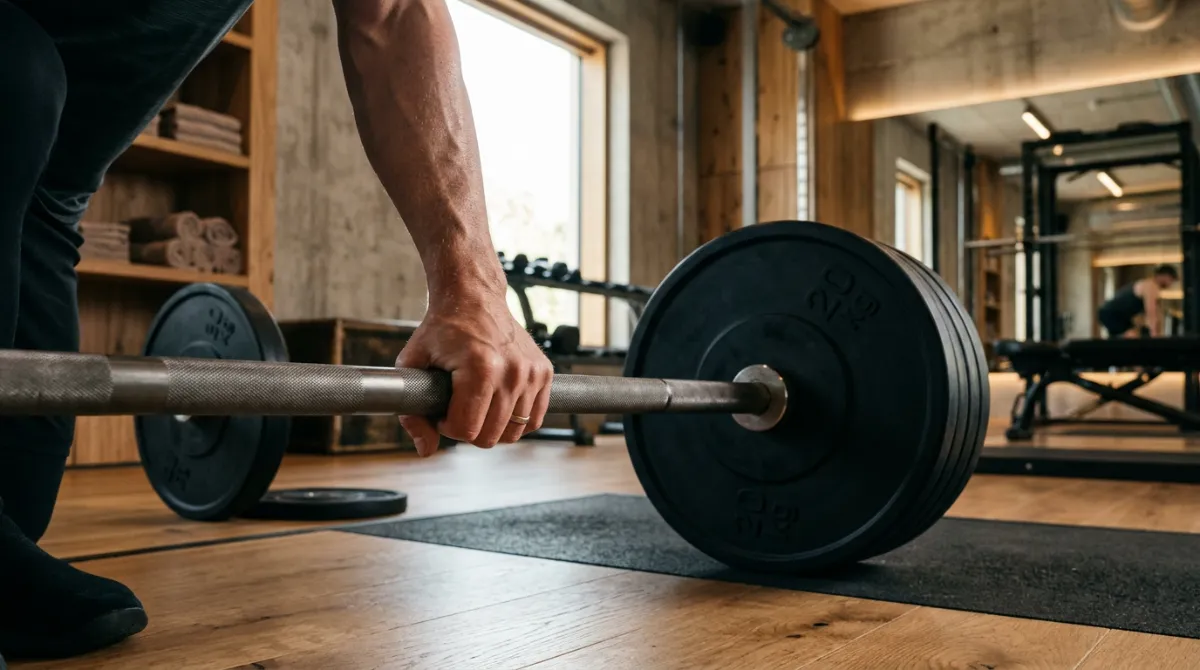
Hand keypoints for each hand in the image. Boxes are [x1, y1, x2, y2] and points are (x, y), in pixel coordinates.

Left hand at [396, 292, 553, 455]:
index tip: (441, 410)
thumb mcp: (413, 363)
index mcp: (480, 369)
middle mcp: (512, 372)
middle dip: (469, 430)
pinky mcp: (544, 372)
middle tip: (458, 408)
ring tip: (477, 406)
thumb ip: (412, 413)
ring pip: (513, 432)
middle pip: (490, 436)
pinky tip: (498, 407)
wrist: (475, 297)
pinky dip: (516, 422)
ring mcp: (531, 373)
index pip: (466, 430)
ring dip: (492, 427)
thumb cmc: (442, 328)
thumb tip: (425, 450)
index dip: (447, 427)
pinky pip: (534, 420)